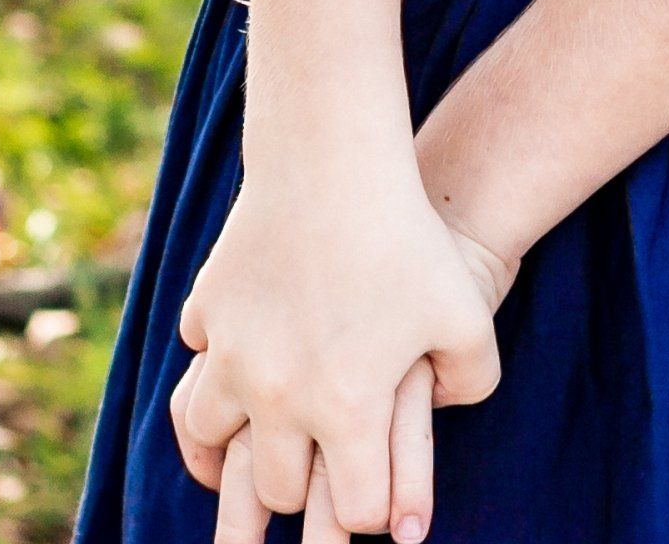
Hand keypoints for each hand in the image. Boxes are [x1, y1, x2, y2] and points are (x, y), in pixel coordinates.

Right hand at [170, 152, 503, 540]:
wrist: (335, 160)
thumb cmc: (409, 238)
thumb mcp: (467, 313)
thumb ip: (472, 379)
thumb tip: (446, 407)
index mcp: (347, 409)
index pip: (356, 509)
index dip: (376, 510)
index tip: (381, 497)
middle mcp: (281, 397)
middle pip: (275, 490)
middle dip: (301, 490)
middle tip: (316, 474)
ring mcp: (234, 353)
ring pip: (209, 436)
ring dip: (229, 445)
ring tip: (245, 444)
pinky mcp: (208, 307)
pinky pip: (196, 354)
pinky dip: (210, 361)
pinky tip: (231, 351)